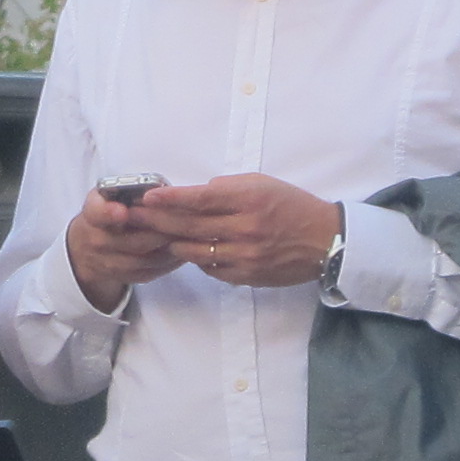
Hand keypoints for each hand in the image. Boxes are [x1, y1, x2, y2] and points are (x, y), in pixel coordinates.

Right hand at [65, 191, 183, 311]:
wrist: (87, 249)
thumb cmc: (106, 213)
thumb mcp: (107, 195)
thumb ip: (127, 190)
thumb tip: (162, 190)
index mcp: (93, 214)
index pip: (98, 213)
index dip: (109, 213)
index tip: (122, 211)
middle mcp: (98, 241)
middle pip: (134, 240)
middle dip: (163, 230)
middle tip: (188, 220)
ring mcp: (111, 263)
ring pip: (149, 258)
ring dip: (172, 246)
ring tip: (193, 234)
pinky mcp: (128, 276)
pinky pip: (154, 270)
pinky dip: (173, 260)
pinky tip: (186, 248)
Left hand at [134, 177, 342, 288]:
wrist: (325, 241)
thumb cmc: (292, 206)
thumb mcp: (263, 184)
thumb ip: (228, 188)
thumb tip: (195, 194)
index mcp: (250, 199)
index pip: (200, 199)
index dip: (170, 199)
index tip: (148, 197)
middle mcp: (246, 228)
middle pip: (190, 226)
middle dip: (158, 221)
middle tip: (134, 217)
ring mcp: (245, 255)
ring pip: (195, 251)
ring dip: (171, 242)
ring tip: (152, 235)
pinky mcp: (246, 276)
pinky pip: (210, 268)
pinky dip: (196, 259)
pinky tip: (186, 250)